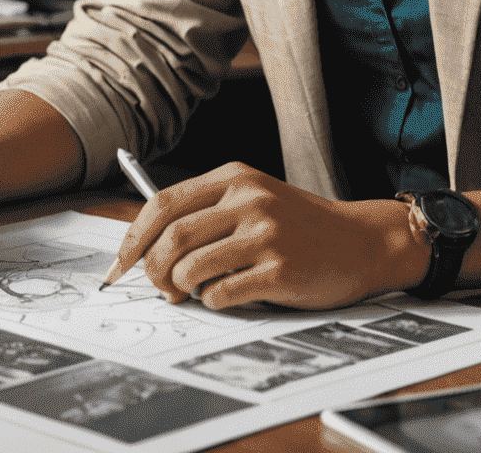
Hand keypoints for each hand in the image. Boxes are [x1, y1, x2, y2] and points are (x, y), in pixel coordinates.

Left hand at [110, 162, 426, 310]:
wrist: (360, 241)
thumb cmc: (299, 226)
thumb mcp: (253, 200)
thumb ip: (207, 214)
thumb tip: (146, 246)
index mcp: (235, 177)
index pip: (163, 202)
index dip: (133, 237)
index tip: (119, 264)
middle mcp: (248, 199)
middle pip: (171, 237)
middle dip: (153, 270)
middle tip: (160, 288)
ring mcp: (265, 233)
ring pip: (190, 268)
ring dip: (181, 290)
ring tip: (195, 292)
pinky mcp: (279, 269)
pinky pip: (221, 294)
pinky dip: (213, 302)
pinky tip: (229, 295)